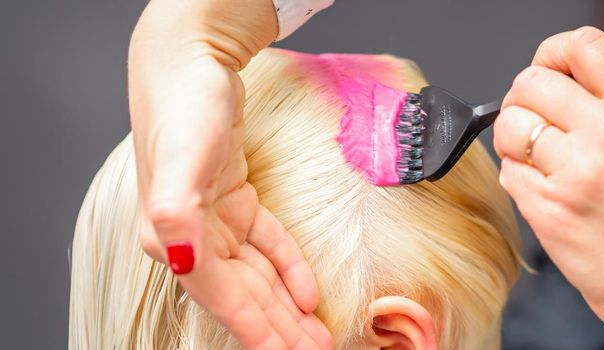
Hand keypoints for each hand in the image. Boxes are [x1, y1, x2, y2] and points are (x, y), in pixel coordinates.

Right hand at [128, 0, 331, 347]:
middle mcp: (190, 235)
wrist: (190, 61)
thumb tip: (177, 258)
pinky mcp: (233, 200)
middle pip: (243, 296)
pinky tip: (307, 291)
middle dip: (279, 329)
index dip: (258, 331)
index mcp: (173, 237)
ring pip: (257, 277)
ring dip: (286, 308)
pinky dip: (287, 267)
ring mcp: (213, 219)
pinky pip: (265, 245)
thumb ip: (176, 211)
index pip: (223, 298)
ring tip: (316, 336)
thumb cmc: (183, 105)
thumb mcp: (182, 157)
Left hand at [494, 27, 603, 347]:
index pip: (583, 45)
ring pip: (510, 126)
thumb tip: (559, 84)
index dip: (552, 53)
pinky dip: (520, 184)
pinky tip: (552, 200)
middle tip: (537, 126)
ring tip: (546, 167)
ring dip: (516, 144)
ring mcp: (578, 171)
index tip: (547, 71)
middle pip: (532, 81)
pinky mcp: (551, 210)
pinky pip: (508, 174)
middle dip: (524, 101)